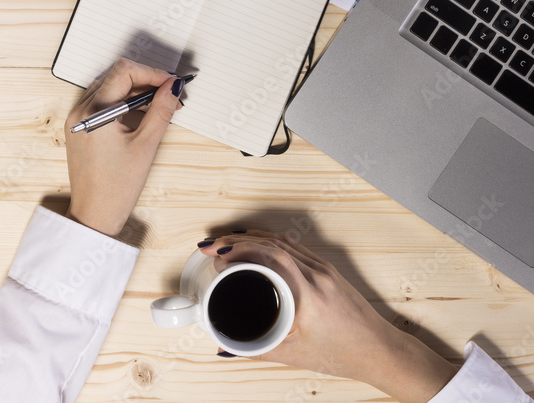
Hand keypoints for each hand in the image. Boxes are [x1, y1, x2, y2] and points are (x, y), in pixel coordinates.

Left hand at [63, 58, 183, 236]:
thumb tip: (172, 88)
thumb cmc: (115, 188)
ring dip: (135, 91)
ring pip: (109, 87)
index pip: (124, 71)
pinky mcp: (80, 127)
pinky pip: (102, 102)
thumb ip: (160, 111)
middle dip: (146, 81)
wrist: (94, 214)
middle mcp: (80, 110)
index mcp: (94, 112)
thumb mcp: (146, 145)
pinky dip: (122, 102)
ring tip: (159, 106)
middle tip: (170, 95)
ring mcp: (77, 118)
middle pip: (116, 76)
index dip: (152, 73)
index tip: (171, 83)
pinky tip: (141, 114)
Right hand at [199, 231, 457, 402]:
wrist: (382, 352)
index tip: (216, 253)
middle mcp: (318, 274)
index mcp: (309, 292)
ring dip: (250, 238)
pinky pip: (293, 247)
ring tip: (225, 245)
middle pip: (270, 242)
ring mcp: (324, 269)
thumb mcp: (296, 355)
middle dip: (235, 240)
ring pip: (281, 241)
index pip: (269, 255)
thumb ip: (256, 349)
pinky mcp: (327, 270)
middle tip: (210, 247)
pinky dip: (268, 243)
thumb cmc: (346, 354)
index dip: (238, 248)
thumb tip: (225, 346)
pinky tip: (254, 246)